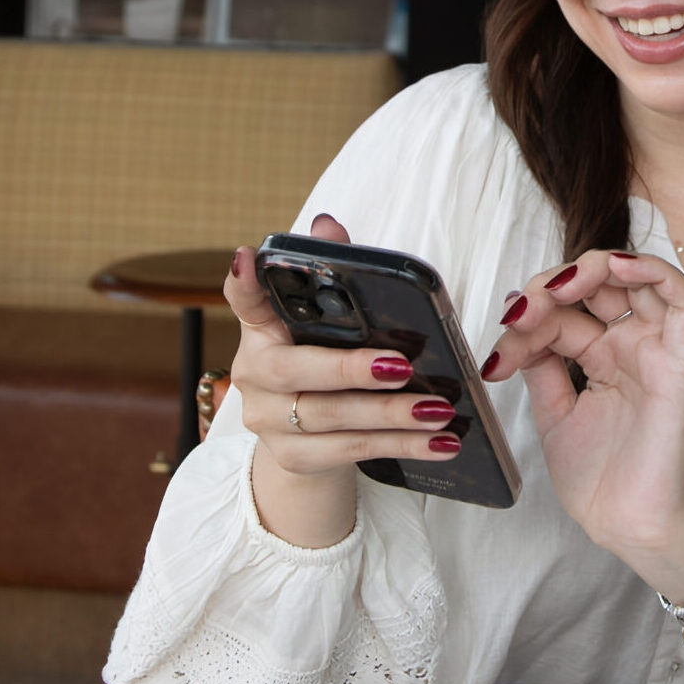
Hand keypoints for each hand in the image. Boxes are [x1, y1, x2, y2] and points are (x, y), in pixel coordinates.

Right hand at [225, 216, 461, 547]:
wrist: (304, 442)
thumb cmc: (322, 366)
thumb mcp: (326, 326)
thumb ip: (329, 281)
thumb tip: (326, 225)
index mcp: (261, 330)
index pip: (244, 299)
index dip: (242, 280)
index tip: (247, 257)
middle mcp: (255, 374)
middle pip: (296, 371)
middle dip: (351, 369)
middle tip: (401, 366)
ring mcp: (269, 421)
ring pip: (332, 417)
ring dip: (391, 415)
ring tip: (438, 409)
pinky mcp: (293, 458)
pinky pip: (352, 451)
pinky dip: (401, 446)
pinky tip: (441, 443)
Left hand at [481, 250, 683, 599]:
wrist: (626, 524)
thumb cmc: (601, 482)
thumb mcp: (553, 413)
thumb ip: (541, 366)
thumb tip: (517, 321)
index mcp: (602, 358)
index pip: (563, 316)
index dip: (527, 320)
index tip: (498, 352)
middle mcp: (630, 347)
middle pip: (598, 285)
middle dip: (552, 285)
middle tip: (521, 310)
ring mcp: (655, 350)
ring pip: (637, 278)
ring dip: (595, 268)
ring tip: (557, 288)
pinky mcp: (680, 360)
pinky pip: (683, 299)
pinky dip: (652, 270)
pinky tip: (614, 269)